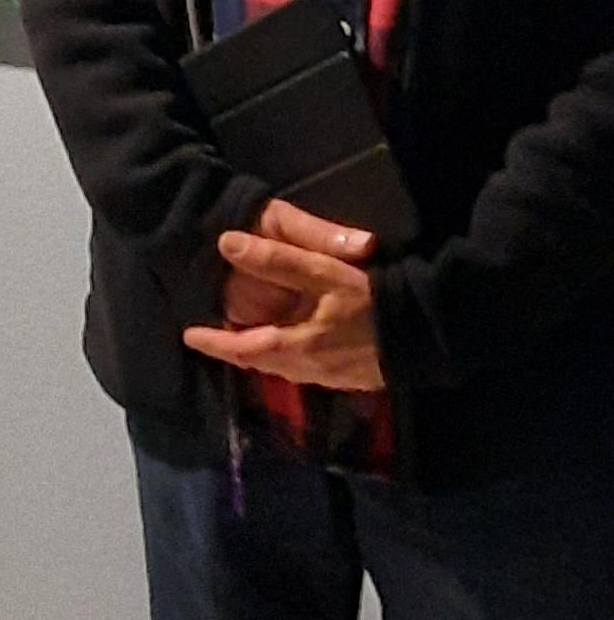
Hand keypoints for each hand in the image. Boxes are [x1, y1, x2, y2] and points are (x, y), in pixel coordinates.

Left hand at [183, 197, 384, 391]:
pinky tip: (293, 348)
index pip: (245, 348)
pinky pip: (308, 369)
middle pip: (264, 363)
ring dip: (263, 356)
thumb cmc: (373, 298)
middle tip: (213, 341)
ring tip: (246, 343)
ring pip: (286, 369)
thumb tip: (227, 243)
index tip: (189, 336)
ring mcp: (334, 375)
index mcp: (299, 345)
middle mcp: (312, 368)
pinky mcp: (354, 376)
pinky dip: (289, 358)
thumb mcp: (324, 272)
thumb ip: (277, 259)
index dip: (215, 342)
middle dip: (237, 353)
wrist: (430, 331)